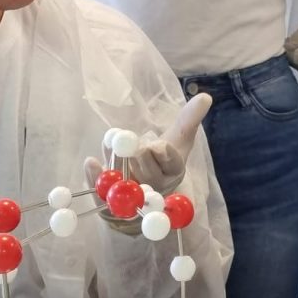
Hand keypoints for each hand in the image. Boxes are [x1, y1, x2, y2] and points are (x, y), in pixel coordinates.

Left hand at [84, 93, 211, 208]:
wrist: (143, 178)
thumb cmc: (163, 156)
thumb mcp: (177, 137)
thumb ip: (189, 118)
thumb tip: (205, 97)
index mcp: (174, 171)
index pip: (172, 163)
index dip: (165, 155)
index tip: (158, 145)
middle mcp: (156, 187)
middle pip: (149, 174)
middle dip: (140, 156)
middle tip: (134, 146)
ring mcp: (133, 196)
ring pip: (128, 183)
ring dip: (120, 163)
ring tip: (116, 148)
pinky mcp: (112, 200)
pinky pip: (103, 191)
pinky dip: (95, 176)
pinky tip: (91, 161)